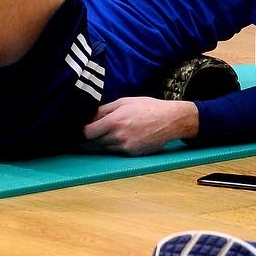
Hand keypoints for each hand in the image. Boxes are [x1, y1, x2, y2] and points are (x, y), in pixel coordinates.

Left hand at [83, 96, 198, 155]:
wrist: (170, 120)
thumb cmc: (148, 107)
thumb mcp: (125, 102)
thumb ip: (105, 109)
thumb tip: (91, 117)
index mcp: (114, 121)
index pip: (88, 132)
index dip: (85, 130)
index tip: (87, 127)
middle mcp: (118, 136)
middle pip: (96, 141)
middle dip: (96, 134)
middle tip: (103, 126)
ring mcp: (125, 147)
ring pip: (106, 147)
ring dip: (106, 140)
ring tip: (118, 129)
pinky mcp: (132, 154)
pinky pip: (117, 151)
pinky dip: (117, 145)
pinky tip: (127, 135)